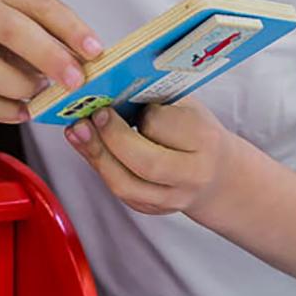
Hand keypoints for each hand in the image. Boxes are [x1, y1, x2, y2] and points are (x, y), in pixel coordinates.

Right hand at [0, 0, 102, 122]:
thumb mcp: (26, 31)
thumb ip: (54, 42)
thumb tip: (89, 64)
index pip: (41, 4)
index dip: (71, 28)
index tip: (95, 51)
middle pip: (12, 29)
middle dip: (49, 57)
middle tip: (75, 81)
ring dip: (21, 89)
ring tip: (37, 96)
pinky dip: (3, 110)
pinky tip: (19, 111)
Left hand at [64, 98, 233, 216]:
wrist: (218, 176)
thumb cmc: (197, 131)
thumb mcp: (187, 107)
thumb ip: (155, 97)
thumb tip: (109, 87)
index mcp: (204, 140)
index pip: (162, 126)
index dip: (139, 112)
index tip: (124, 98)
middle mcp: (192, 175)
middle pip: (145, 162)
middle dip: (112, 137)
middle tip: (93, 115)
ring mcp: (171, 198)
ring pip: (125, 184)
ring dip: (96, 155)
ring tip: (77, 130)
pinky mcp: (151, 209)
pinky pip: (119, 191)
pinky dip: (98, 166)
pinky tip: (84, 146)